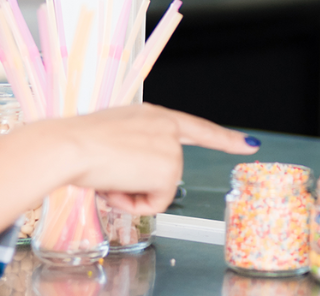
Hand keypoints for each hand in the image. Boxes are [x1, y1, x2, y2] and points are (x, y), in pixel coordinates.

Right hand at [53, 104, 258, 214]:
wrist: (69, 147)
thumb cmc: (76, 144)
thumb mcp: (111, 136)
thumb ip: (132, 148)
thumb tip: (127, 171)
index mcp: (153, 115)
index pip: (197, 128)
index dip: (224, 138)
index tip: (250, 143)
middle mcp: (167, 126)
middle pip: (168, 173)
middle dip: (139, 186)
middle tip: (109, 176)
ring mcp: (171, 148)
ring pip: (160, 190)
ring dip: (132, 195)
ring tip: (108, 179)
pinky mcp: (168, 169)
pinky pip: (157, 203)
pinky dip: (134, 205)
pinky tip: (116, 189)